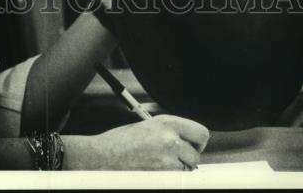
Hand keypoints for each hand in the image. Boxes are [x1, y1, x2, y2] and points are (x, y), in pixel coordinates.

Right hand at [64, 115, 209, 170]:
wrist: (101, 157)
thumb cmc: (119, 142)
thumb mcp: (146, 125)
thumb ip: (167, 130)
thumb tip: (185, 138)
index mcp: (166, 122)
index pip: (201, 133)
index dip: (198, 141)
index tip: (192, 145)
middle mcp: (170, 139)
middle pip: (196, 155)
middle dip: (188, 158)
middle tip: (174, 158)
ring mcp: (167, 160)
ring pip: (188, 170)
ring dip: (178, 169)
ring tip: (158, 164)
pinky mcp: (163, 178)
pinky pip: (176, 180)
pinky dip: (170, 178)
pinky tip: (155, 172)